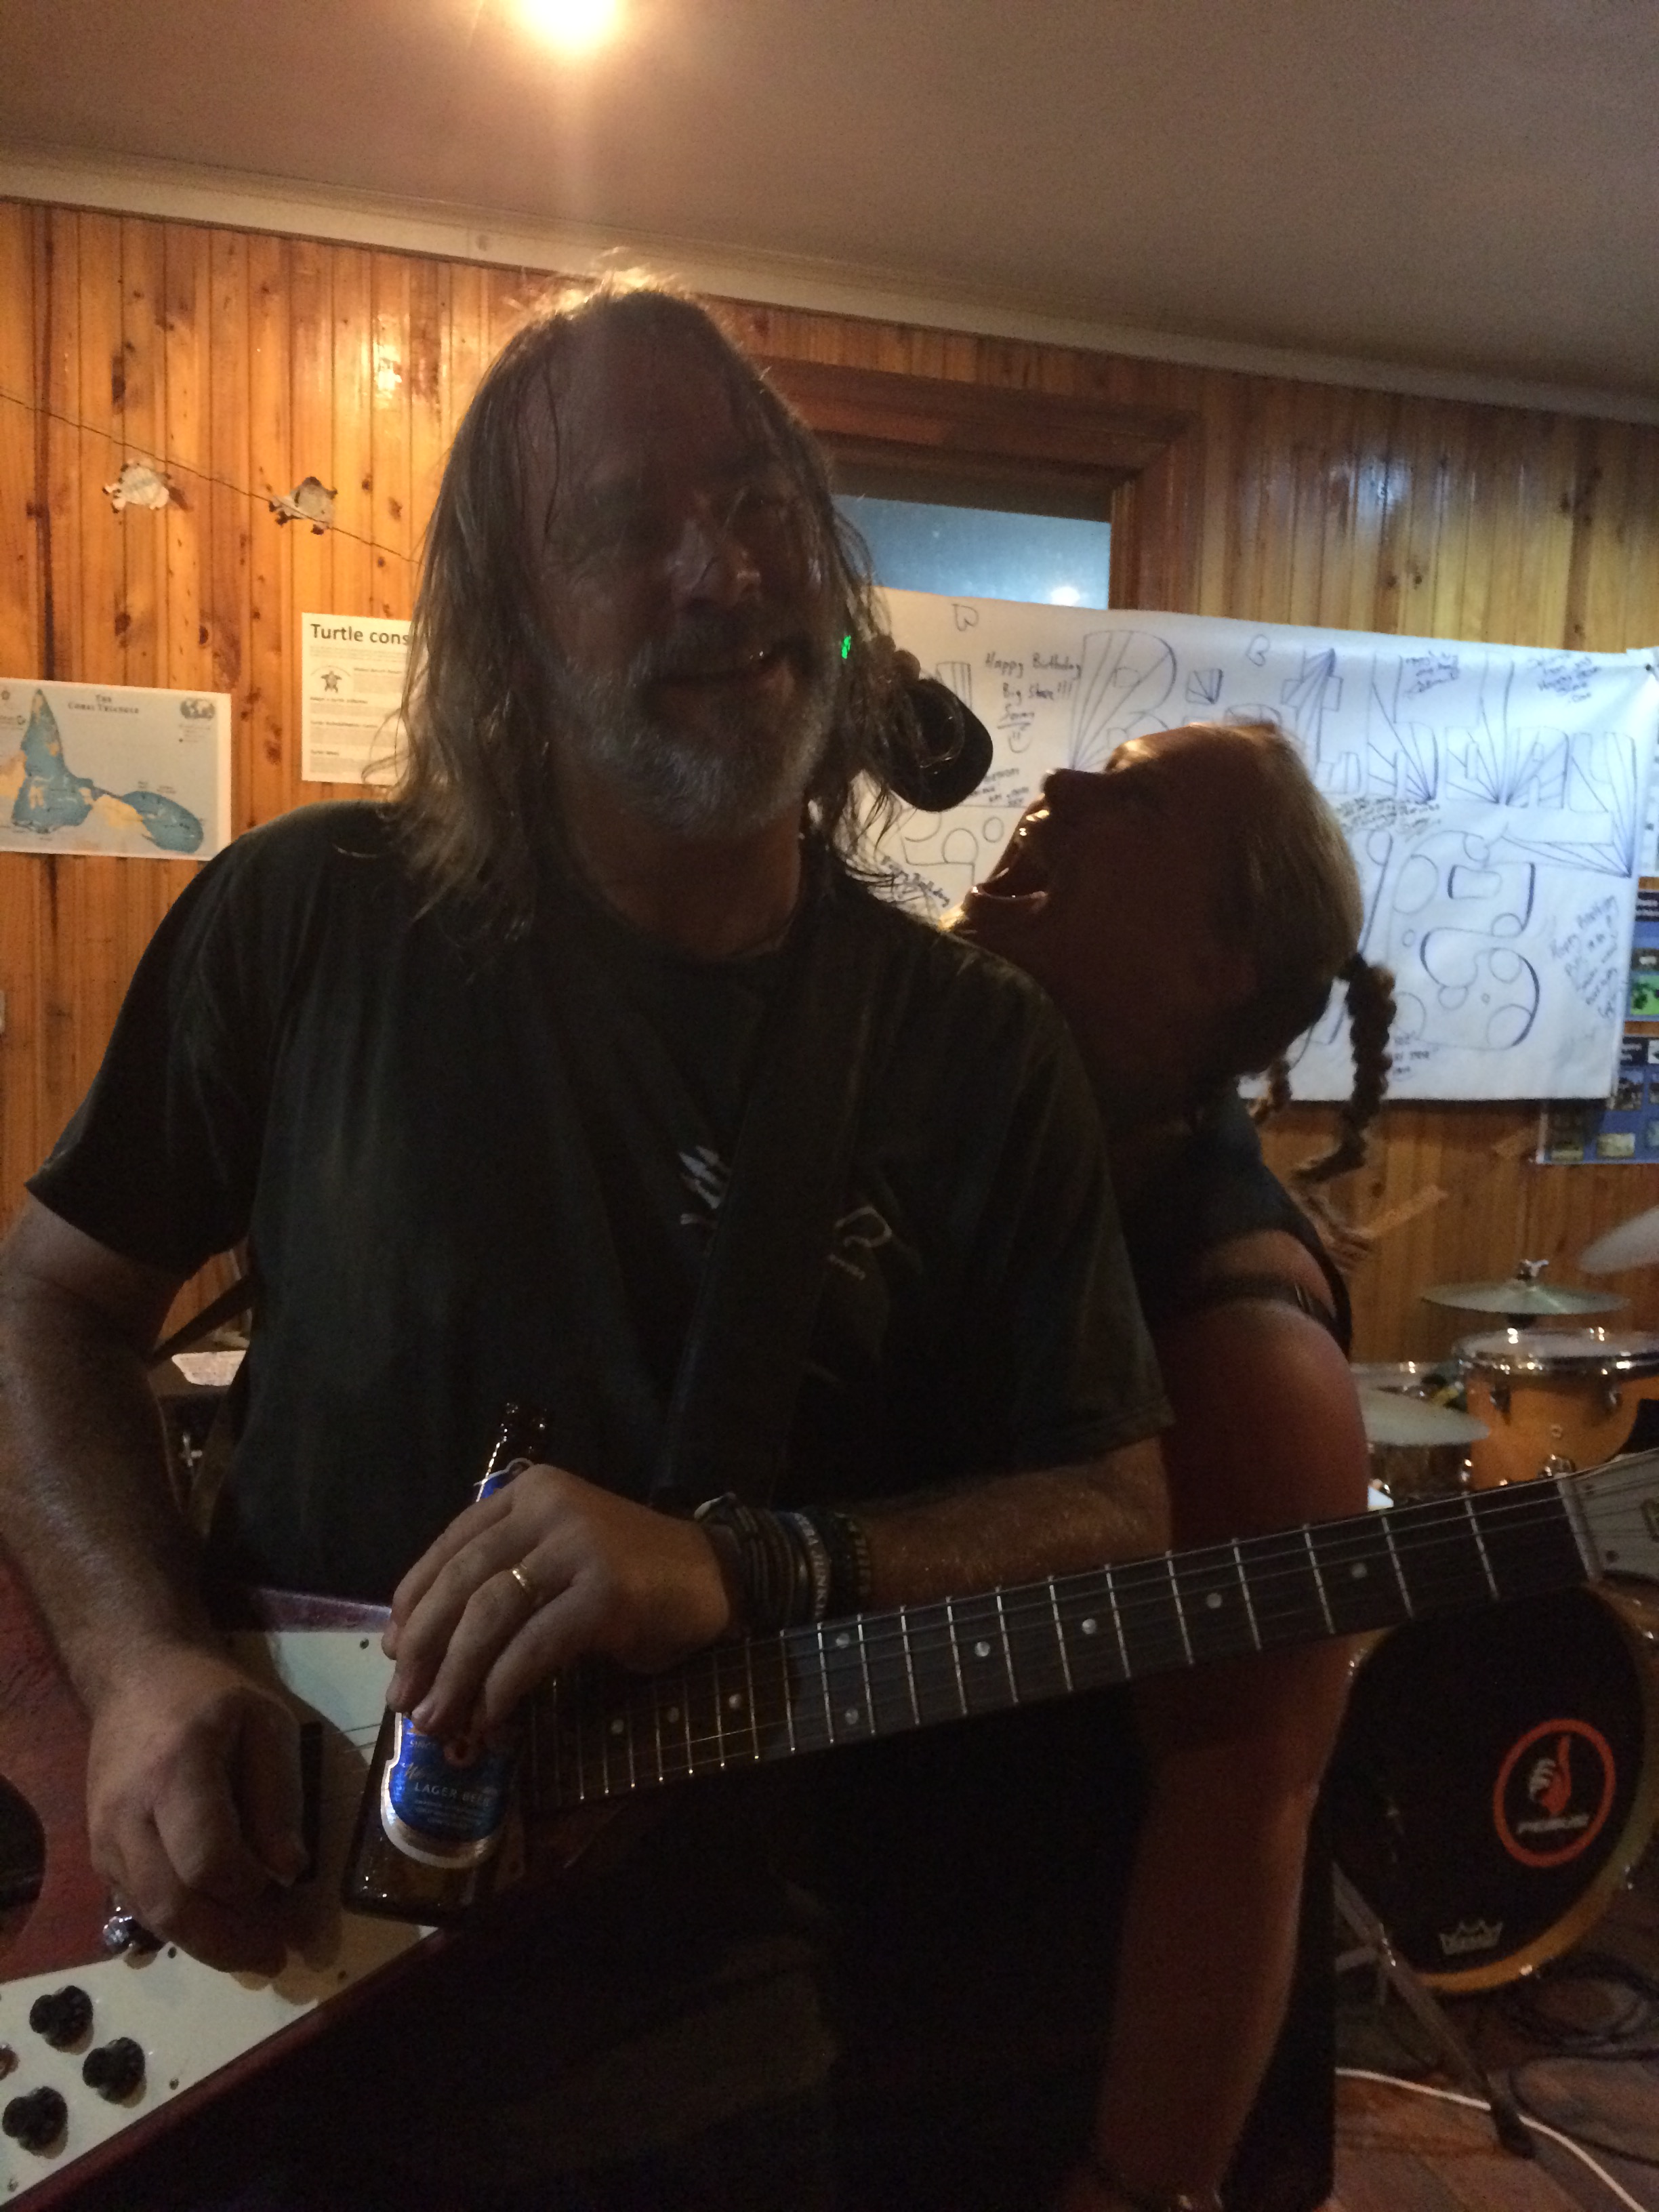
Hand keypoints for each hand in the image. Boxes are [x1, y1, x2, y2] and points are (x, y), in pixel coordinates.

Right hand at [86, 1642, 306, 1975]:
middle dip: (228, 1940)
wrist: (135, 1680)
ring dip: (206, 1944)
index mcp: (176, 1769)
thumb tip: (290, 1870)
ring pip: (151, 1916)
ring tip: (254, 1951)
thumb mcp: (267, 1724)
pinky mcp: (99, 1852)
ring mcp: (104, 1837)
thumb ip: (280, 1796)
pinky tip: (217, 1925)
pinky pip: (137, 1906)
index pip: (207, 1857)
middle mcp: (128, 1811)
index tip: (288, 1888)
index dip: (249, 1886)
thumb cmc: (212, 1697)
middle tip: (275, 1956)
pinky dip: (180, 1925)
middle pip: (172, 1903)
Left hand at [383, 1462, 733, 1736]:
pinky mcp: (606, 1592)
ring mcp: (580, 1547)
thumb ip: (503, 1580)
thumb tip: (423, 1649)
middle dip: (426, 1645)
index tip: (394, 1650)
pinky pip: (535, 1644)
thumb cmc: (628, 1576)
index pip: (452, 1544)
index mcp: (531, 1492)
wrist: (716, 1577)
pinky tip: (492, 1715)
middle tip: (404, 1698)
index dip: (415, 1601)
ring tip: (437, 1718)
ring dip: (457, 1674)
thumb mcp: (557, 1559)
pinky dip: (504, 1685)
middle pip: (463, 1579)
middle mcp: (551, 1508)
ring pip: (491, 1613)